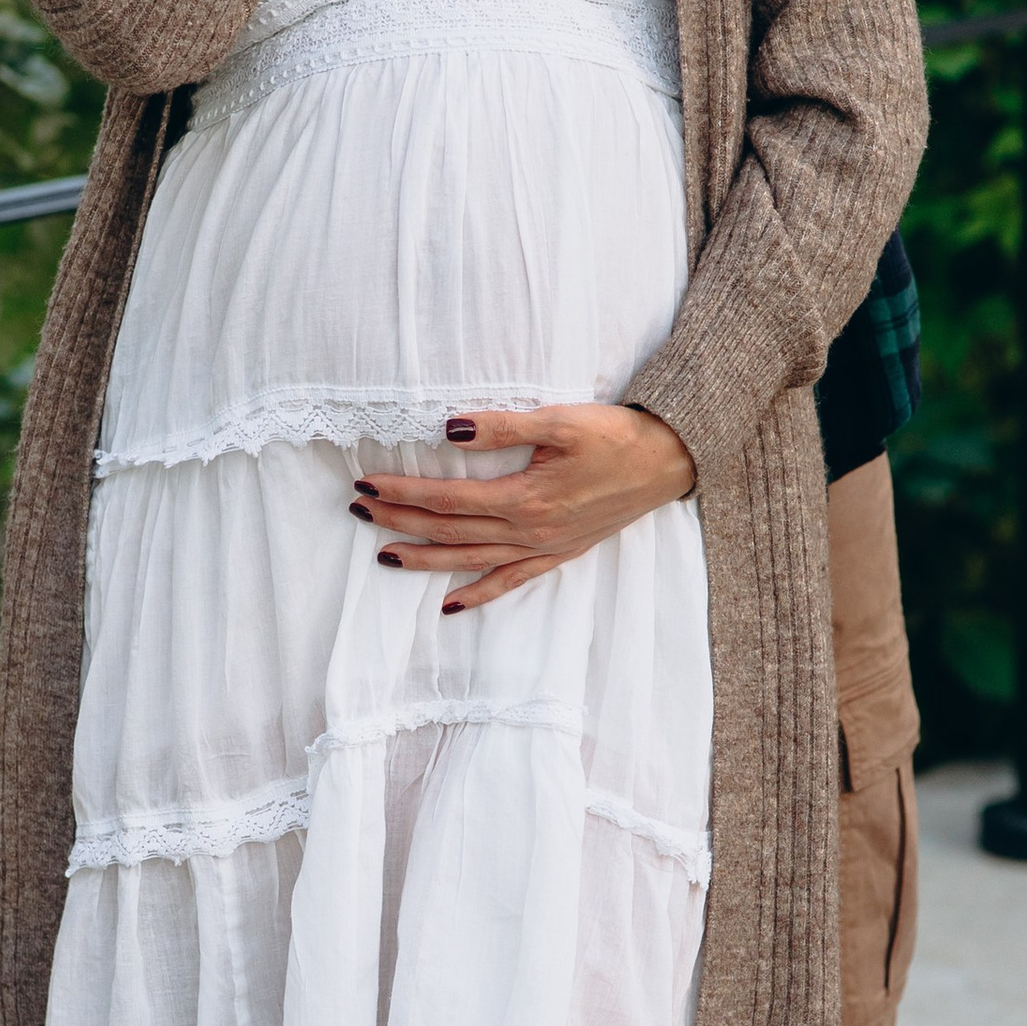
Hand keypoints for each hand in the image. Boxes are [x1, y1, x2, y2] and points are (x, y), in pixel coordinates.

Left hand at [349, 405, 695, 611]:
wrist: (668, 462)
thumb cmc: (616, 436)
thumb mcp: (559, 421)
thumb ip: (503, 428)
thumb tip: (450, 430)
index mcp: (526, 500)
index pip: (447, 500)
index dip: (402, 492)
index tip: (366, 483)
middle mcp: (530, 533)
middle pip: (450, 532)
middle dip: (399, 522)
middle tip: (358, 511)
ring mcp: (545, 548)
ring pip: (471, 561)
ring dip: (424, 560)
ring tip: (384, 556)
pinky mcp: (560, 554)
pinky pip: (511, 581)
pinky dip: (479, 594)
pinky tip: (451, 604)